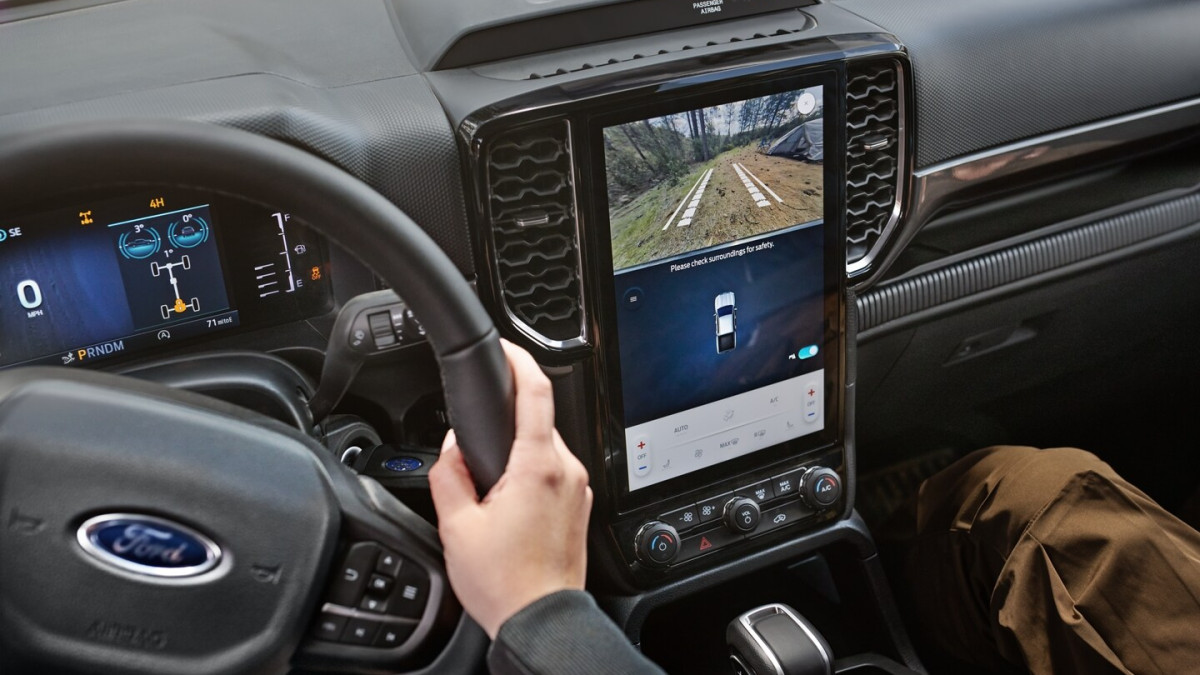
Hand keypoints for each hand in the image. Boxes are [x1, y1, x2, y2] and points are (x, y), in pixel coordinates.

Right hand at [429, 339, 592, 638]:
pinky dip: (531, 475)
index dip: (519, 360)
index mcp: (538, 467)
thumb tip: (451, 447)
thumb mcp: (456, 526)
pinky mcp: (581, 507)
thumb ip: (448, 474)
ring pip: (545, 449)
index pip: (536, 392)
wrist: (540, 622)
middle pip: (538, 421)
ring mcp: (579, 489)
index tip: (506, 348)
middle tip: (475, 453)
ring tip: (490, 493)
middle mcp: (567, 471)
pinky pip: (554, 474)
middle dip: (505, 425)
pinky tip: (509, 507)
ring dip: (518, 455)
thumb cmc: (504, 583)